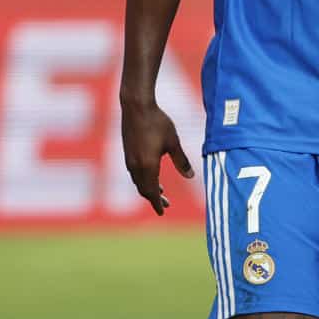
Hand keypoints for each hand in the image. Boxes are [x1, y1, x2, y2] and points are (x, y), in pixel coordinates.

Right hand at [121, 98, 192, 215]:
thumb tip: (191, 176)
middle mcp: (136, 165)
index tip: (162, 212)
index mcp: (148, 166)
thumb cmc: (157, 122)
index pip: (152, 192)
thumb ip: (181, 161)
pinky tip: (150, 173)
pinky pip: (134, 173)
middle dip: (154, 198)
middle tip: (166, 204)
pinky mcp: (127, 151)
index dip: (157, 203)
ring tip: (160, 190)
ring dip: (148, 188)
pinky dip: (142, 179)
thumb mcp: (173, 142)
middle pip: (144, 189)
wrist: (136, 106)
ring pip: (138, 181)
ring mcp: (129, 159)